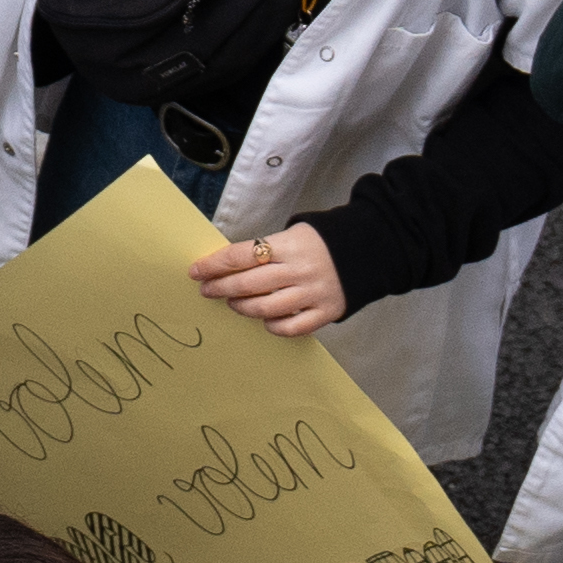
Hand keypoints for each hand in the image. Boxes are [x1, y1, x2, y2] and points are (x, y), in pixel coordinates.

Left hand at [187, 222, 351, 336]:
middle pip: (249, 283)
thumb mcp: (290, 235)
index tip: (196, 271)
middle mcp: (299, 269)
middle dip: (221, 288)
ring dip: (243, 307)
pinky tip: (265, 320)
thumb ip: (262, 250)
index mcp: (288, 245)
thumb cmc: (317, 244)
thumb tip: (222, 266)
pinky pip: (292, 327)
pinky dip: (274, 326)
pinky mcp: (326, 311)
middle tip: (207, 291)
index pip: (240, 255)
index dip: (214, 265)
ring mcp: (313, 292)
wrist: (366, 251)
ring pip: (267, 307)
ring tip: (234, 304)